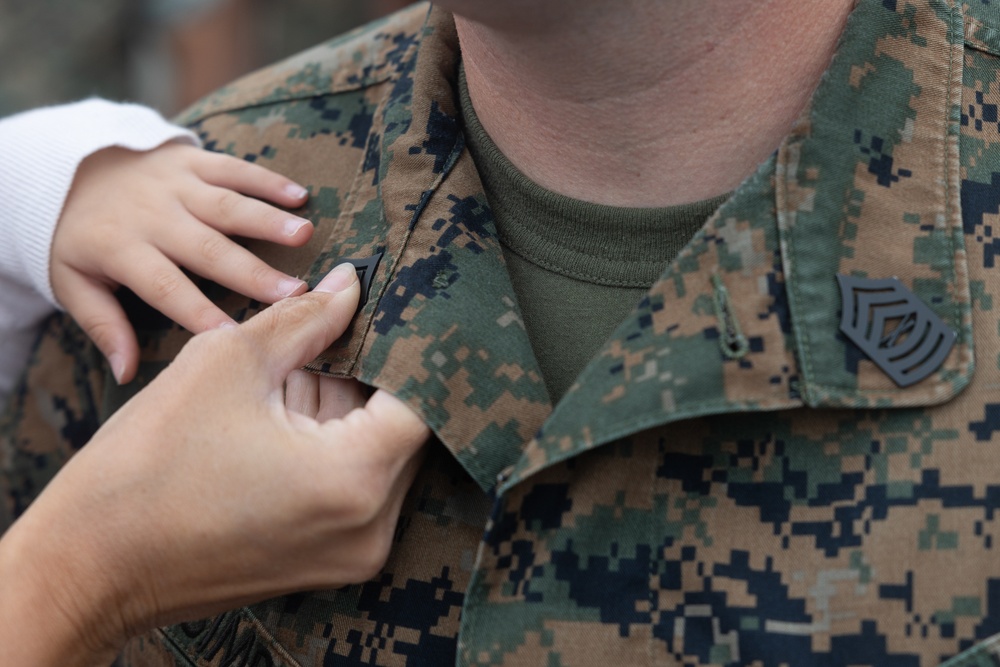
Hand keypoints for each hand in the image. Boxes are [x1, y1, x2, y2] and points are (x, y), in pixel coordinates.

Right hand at [0, 264, 429, 665]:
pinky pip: (355, 490)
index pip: (422, 397)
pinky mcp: (328, 562)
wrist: (92, 562)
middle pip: (403, 428)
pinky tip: (282, 423)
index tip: (388, 311)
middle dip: (368, 378)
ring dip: (346, 413)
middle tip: (327, 341)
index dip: (407, 347)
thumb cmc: (150, 463)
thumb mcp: (230, 362)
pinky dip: (332, 450)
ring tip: (289, 385)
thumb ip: (307, 318)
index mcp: (355, 478)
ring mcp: (352, 552)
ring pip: (378, 457)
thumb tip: (351, 285)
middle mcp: (371, 526)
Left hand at [51, 143, 314, 383]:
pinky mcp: (191, 160)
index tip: (237, 337)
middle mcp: (153, 215)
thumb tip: (126, 374)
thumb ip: (103, 326)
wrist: (64, 167)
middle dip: (253, 271)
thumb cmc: (80, 238)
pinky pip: (232, 168)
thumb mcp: (73, 283)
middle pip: (207, 248)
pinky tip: (301, 196)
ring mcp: (175, 184)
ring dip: (267, 218)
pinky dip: (268, 180)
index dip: (200, 312)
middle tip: (294, 293)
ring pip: (226, 204)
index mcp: (121, 249)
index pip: (166, 287)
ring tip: (303, 234)